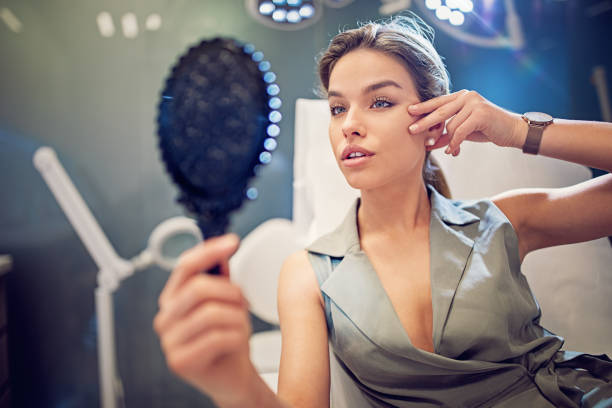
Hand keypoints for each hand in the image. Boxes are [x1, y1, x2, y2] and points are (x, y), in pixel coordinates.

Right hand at [153, 234, 255, 405]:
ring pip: (212, 313)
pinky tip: (236, 342)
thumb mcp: (226, 301)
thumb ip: (220, 277)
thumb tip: (222, 249)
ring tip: (240, 326)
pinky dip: (237, 337)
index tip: (232, 242)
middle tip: (243, 304)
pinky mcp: (180, 361)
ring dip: (237, 318)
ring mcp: (169, 341)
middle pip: (199, 287)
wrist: (232, 376)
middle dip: (231, 293)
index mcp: (172, 298)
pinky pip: (217, 337)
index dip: (209, 251)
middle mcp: (165, 318)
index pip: (186, 266)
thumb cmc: (227, 337)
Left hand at [409, 90, 524, 155]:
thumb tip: (428, 144)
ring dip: (448, 141)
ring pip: (451, 125)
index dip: (424, 107)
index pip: (439, 102)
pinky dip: (455, 143)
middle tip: (411, 130)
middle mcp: (467, 96)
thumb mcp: (464, 130)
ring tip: (450, 150)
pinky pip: (460, 131)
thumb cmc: (487, 129)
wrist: (513, 130)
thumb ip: (447, 134)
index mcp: (462, 96)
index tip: (409, 112)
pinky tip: (452, 152)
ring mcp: (474, 103)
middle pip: (440, 111)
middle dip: (425, 122)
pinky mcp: (480, 113)